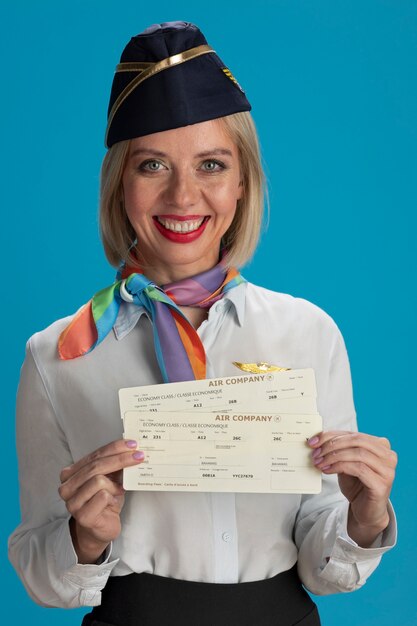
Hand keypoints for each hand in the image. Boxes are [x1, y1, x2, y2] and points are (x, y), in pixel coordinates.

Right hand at [58, 439, 144, 562]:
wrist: (101, 528)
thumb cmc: (104, 501)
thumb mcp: (109, 478)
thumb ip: (114, 464)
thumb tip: (131, 448)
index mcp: (70, 474)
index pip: (95, 454)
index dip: (115, 448)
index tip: (133, 444)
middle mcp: (67, 487)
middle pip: (96, 466)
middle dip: (120, 459)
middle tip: (139, 457)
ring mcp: (72, 502)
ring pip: (98, 480)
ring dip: (114, 484)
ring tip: (119, 490)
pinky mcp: (82, 516)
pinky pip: (102, 496)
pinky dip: (113, 496)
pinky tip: (113, 501)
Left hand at [308, 430, 396, 545]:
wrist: (366, 511)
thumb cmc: (356, 484)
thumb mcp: (345, 462)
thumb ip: (338, 449)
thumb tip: (318, 438)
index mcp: (381, 445)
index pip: (353, 434)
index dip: (331, 435)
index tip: (313, 441)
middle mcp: (388, 456)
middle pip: (357, 441)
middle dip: (333, 444)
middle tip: (316, 452)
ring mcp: (387, 470)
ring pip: (358, 454)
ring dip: (334, 456)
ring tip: (320, 462)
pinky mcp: (382, 484)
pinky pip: (358, 469)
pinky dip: (339, 467)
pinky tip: (327, 470)